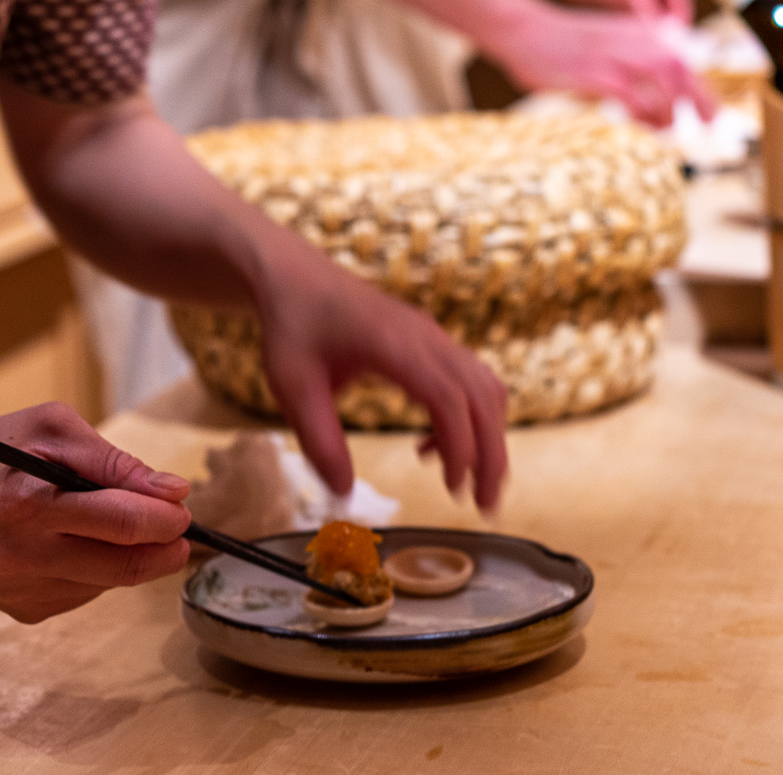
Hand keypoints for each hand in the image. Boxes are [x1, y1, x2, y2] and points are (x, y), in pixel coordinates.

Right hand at [0, 403, 192, 622]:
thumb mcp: (49, 431)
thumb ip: (112, 461)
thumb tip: (172, 492)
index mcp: (28, 505)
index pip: (120, 523)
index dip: (165, 518)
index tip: (183, 507)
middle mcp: (23, 558)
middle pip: (125, 566)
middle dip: (163, 547)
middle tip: (175, 526)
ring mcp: (21, 592)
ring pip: (109, 582)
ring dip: (126, 556)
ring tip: (109, 522)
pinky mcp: (22, 611)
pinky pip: (84, 594)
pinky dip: (94, 569)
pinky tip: (70, 542)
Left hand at [257, 239, 507, 511]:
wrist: (296, 278)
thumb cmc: (293, 326)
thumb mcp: (291, 387)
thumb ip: (318, 440)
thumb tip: (344, 492)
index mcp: (392, 344)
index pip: (447, 396)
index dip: (458, 445)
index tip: (452, 487)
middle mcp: (424, 337)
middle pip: (481, 395)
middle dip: (490, 452)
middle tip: (484, 504)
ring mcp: (432, 337)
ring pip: (484, 387)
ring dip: (488, 436)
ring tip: (470, 484)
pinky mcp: (431, 343)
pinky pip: (469, 381)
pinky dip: (468, 418)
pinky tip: (430, 447)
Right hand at [487, 5, 712, 127]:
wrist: (524, 29)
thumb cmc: (561, 45)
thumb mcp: (603, 50)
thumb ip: (630, 71)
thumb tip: (655, 110)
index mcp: (637, 32)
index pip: (680, 59)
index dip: (699, 86)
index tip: (709, 111)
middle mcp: (632, 40)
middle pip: (680, 66)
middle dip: (700, 96)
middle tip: (712, 123)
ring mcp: (614, 55)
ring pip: (664, 75)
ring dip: (675, 105)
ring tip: (672, 128)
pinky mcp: (595, 72)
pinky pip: (632, 93)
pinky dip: (645, 111)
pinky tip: (645, 124)